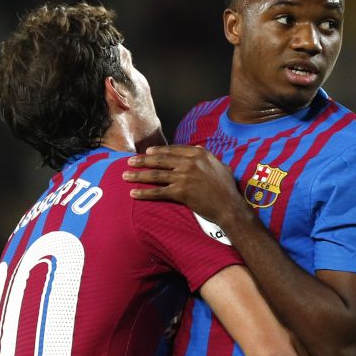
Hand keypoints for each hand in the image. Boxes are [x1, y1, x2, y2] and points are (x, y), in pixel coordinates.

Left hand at [123, 145, 246, 224]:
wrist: (229, 206)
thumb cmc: (227, 188)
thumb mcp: (220, 165)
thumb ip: (207, 157)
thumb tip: (198, 149)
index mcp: (198, 154)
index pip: (173, 150)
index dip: (158, 151)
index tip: (147, 152)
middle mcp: (189, 163)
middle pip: (160, 160)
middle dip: (143, 161)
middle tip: (130, 161)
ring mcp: (184, 177)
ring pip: (156, 174)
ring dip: (138, 175)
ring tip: (126, 175)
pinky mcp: (180, 192)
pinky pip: (158, 192)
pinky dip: (144, 193)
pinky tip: (134, 193)